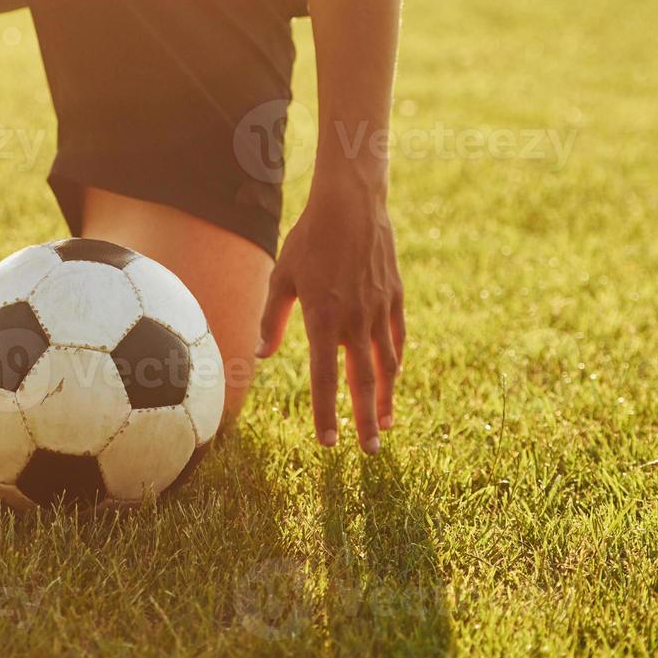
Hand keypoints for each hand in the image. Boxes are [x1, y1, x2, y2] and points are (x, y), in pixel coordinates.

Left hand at [258, 173, 405, 452]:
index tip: (328, 443)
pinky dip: (395, 363)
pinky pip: (397, 339)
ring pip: (386, 365)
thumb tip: (261, 356)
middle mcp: (355, 320)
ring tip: (385, 426)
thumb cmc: (309, 239)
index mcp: (323, 318)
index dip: (326, 413)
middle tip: (368, 452)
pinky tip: (393, 379)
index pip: (324, 378)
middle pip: (362, 382)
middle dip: (365, 421)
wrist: (353, 205)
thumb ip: (271, 318)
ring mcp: (379, 310)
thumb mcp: (282, 276)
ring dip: (385, 399)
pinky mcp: (395, 297)